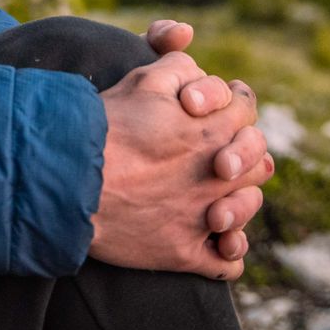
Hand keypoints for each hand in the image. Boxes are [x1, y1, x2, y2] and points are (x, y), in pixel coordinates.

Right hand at [90, 50, 270, 277]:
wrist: (71, 179)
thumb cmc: (105, 126)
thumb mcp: (143, 80)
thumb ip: (180, 68)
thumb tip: (197, 68)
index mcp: (214, 128)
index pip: (248, 110)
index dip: (236, 104)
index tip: (220, 110)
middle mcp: (219, 174)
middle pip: (258, 161)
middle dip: (243, 153)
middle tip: (220, 155)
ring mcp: (204, 216)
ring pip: (248, 209)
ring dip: (239, 202)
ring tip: (217, 198)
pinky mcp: (185, 252)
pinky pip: (228, 261)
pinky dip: (227, 251)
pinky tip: (212, 240)